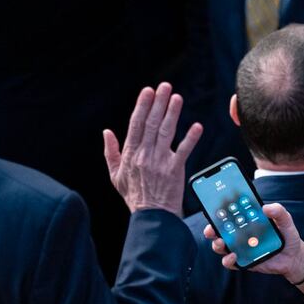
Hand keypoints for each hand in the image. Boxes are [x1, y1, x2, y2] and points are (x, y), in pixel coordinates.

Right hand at [103, 82, 202, 214]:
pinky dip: (190, 138)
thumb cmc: (135, 197)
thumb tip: (107, 132)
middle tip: (165, 86)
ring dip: (173, 113)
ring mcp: (160, 162)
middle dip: (159, 103)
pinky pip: (184, 151)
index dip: (142, 106)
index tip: (148, 91)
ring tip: (177, 98)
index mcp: (130, 154)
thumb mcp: (115, 175)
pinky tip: (197, 126)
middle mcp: (145, 155)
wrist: (151, 217)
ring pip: (166, 132)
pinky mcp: (175, 170)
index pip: (136, 124)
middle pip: (152, 123)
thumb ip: (110, 152)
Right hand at [203, 202, 303, 279]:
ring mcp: (240, 248)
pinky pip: (230, 262)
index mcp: (246, 220)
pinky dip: (228, 260)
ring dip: (217, 244)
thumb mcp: (285, 220)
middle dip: (211, 229)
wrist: (294, 256)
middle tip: (212, 229)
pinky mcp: (243, 261)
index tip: (213, 207)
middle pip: (219, 230)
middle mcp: (240, 233)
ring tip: (222, 243)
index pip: (228, 214)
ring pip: (220, 246)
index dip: (218, 210)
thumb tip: (266, 208)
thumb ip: (278, 211)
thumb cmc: (286, 235)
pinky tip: (234, 256)